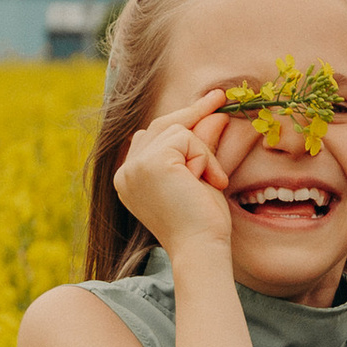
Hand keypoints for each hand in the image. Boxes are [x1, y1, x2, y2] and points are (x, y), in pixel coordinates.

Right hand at [112, 89, 262, 263]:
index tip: (210, 103)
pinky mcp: (151, 163)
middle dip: (193, 113)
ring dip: (203, 152)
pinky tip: (209, 182)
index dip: (182, 119)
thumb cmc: (203, 222)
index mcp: (131, 178)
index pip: (152, 136)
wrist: (202, 248)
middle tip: (221, 98)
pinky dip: (204, 157)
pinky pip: (185, 138)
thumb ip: (200, 146)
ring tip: (213, 181)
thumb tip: (214, 114)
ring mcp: (134, 167)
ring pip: (177, 130)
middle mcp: (125, 172)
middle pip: (160, 125)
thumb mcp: (201, 177)